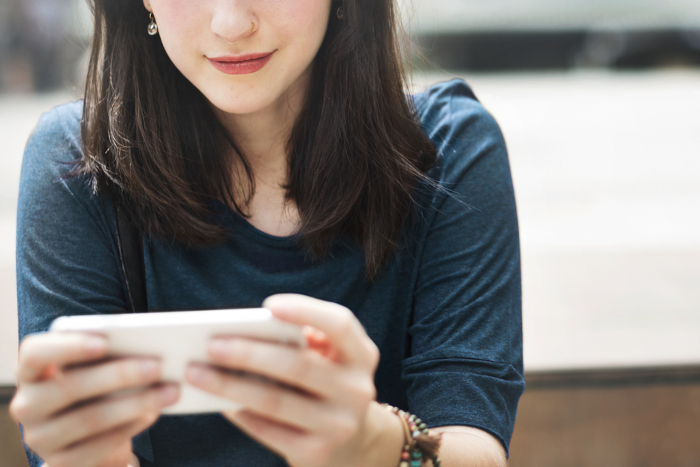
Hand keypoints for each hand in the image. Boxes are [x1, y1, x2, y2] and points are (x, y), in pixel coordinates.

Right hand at [10, 332, 179, 466]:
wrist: (87, 437)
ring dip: (135, 403)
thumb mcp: (94, 369)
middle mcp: (28, 404)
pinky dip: (129, 428)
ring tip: (169, 391)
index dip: (68, 346)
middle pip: (69, 386)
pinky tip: (152, 414)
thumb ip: (107, 355)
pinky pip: (97, 446)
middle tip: (158, 366)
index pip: (35, 354)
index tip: (104, 342)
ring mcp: (40, 437)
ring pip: (89, 418)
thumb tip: (148, 347)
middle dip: (119, 374)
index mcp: (32, 372)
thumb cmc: (94, 387)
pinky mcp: (60, 462)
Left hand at [185, 294, 400, 466]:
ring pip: (276, 401)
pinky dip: (240, 414)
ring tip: (198, 373)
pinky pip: (269, 431)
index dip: (305, 311)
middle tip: (210, 345)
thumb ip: (304, 340)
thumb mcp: (331, 358)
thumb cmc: (329, 383)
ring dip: (231, 385)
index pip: (340, 324)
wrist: (354, 442)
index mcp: (361, 354)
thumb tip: (245, 334)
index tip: (268, 305)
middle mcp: (357, 389)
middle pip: (298, 365)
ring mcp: (339, 424)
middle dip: (250, 353)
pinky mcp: (317, 453)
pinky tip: (218, 402)